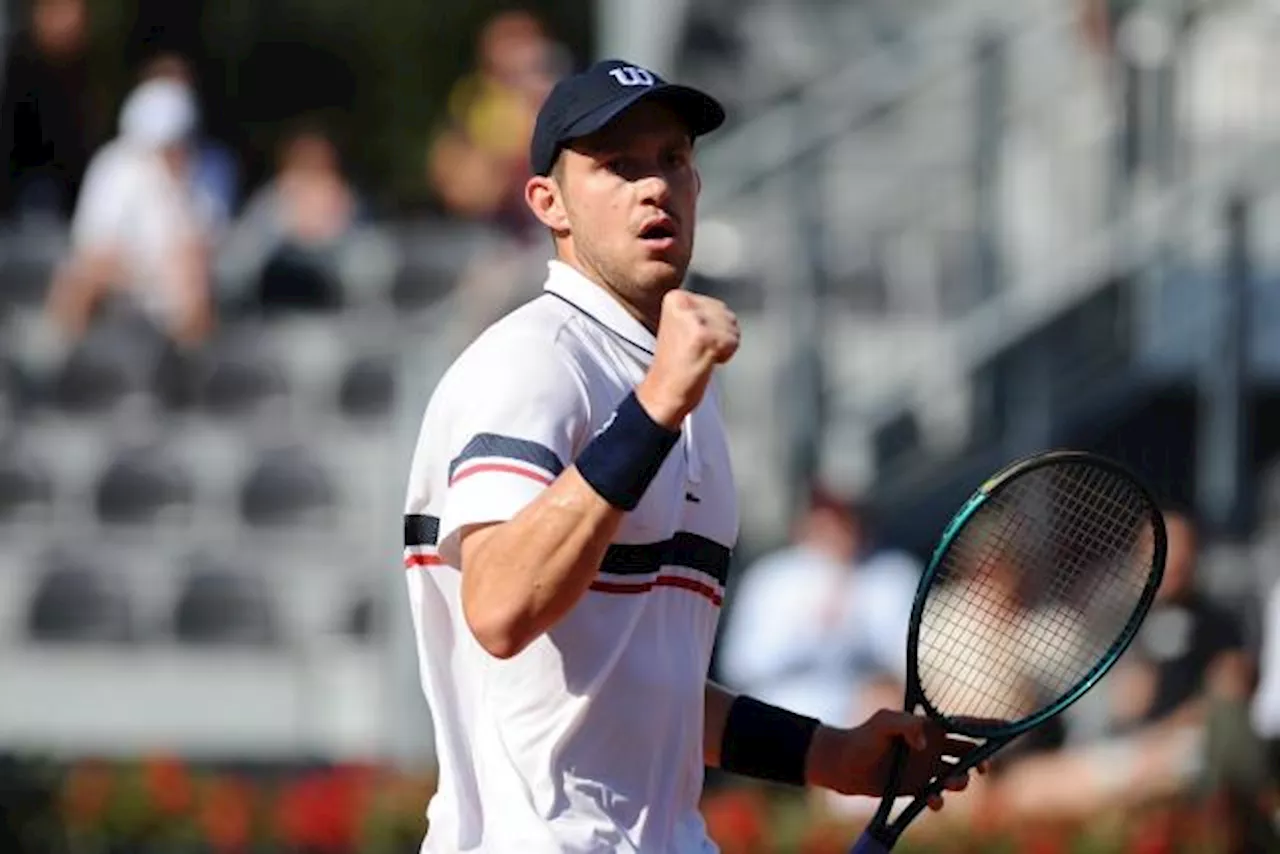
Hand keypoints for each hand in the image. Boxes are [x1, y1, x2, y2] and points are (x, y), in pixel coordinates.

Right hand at [636, 290, 738, 428]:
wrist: (663, 392)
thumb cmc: (675, 365)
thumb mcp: (681, 326)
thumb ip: (700, 312)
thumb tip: (723, 311)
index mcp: (675, 297)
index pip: (716, 305)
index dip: (713, 328)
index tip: (693, 341)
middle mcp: (683, 303)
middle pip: (726, 314)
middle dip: (720, 335)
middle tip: (697, 350)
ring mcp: (694, 319)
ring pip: (732, 327)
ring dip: (723, 345)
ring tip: (700, 354)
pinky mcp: (704, 335)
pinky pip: (733, 342)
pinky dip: (725, 356)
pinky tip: (706, 361)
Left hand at [805, 710, 988, 811]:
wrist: (843, 766)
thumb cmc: (862, 738)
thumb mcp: (883, 723)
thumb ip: (906, 725)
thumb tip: (926, 742)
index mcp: (929, 727)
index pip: (964, 724)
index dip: (987, 726)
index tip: (1009, 728)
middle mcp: (932, 747)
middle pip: (969, 752)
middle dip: (982, 760)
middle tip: (982, 768)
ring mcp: (926, 768)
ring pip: (958, 776)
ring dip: (961, 781)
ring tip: (951, 783)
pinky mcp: (917, 788)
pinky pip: (938, 797)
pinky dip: (940, 801)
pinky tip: (932, 801)